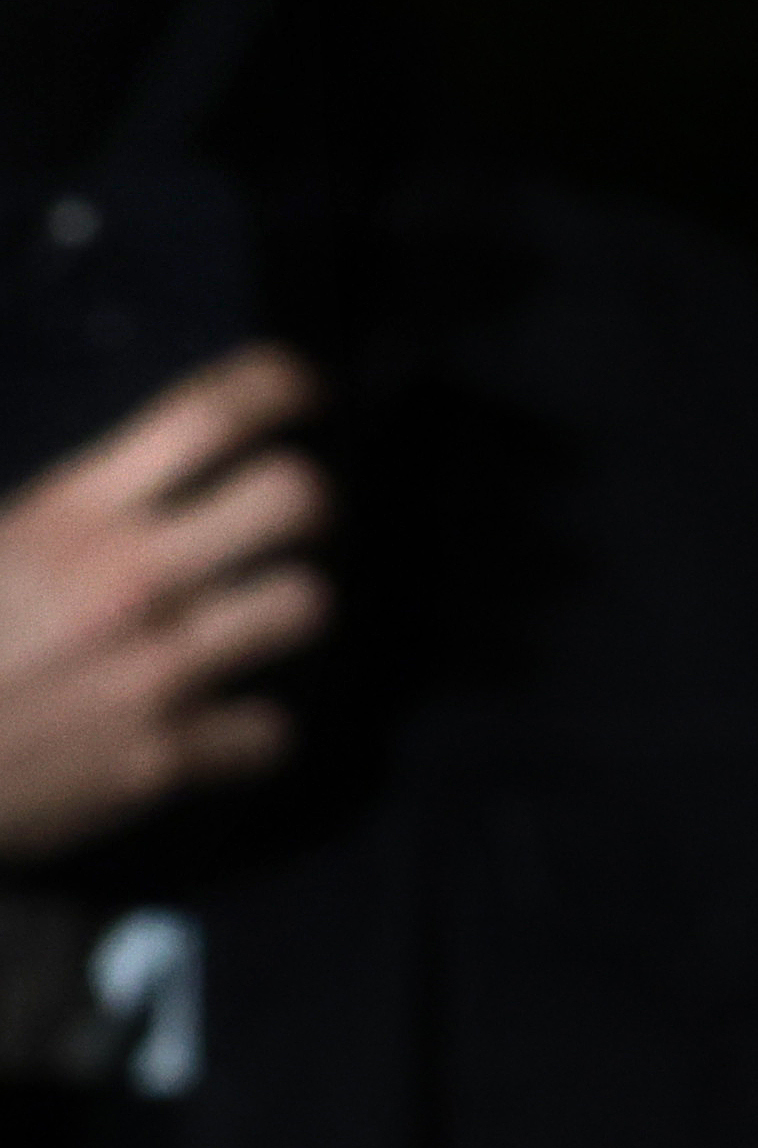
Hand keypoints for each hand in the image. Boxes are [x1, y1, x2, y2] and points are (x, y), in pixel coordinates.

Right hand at [0, 343, 332, 863]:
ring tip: (252, 623)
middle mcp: (127, 578)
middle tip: (287, 523)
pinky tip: (221, 728)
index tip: (304, 390)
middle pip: (294, 497)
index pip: (207, 418)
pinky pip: (268, 733)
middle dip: (307, 503)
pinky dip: (250, 734)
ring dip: (285, 613)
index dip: (277, 388)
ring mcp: (154, 668)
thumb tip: (120, 496)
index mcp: (68, 514)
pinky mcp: (160, 759)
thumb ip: (61, 513)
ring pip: (305, 604)